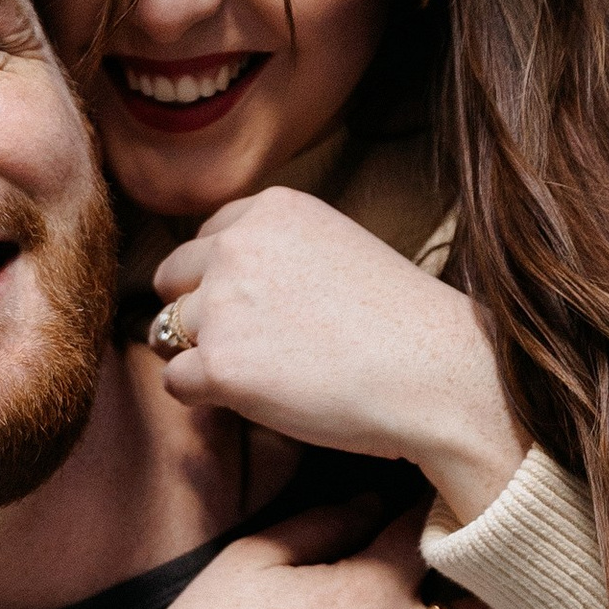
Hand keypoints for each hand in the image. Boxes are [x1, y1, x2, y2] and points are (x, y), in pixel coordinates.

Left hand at [150, 194, 522, 524]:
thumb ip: (280, 252)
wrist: (437, 373)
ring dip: (206, 356)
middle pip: (174, 278)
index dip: (223, 278)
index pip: (208, 237)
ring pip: (170, 331)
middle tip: (253, 346)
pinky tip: (256, 399)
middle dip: (199, 312)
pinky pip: (176, 381)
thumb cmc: (402, 323)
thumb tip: (225, 284)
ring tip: (268, 375)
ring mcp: (222, 304)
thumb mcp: (339, 249)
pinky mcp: (219, 363)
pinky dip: (205, 397)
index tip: (261, 308)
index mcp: (272, 209)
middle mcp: (238, 245)